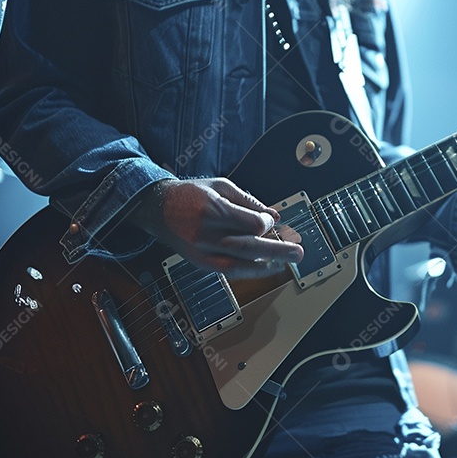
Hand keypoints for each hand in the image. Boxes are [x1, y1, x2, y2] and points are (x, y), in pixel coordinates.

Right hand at [128, 178, 302, 278]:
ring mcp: (202, 251)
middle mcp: (205, 233)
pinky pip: (229, 271)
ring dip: (267, 264)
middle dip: (278, 251)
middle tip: (298, 252)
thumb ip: (250, 201)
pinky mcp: (200, 263)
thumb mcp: (221, 186)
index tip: (271, 222)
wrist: (158, 209)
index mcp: (212, 210)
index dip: (265, 224)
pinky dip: (250, 271)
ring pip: (240, 263)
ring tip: (286, 262)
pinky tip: (266, 267)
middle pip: (249, 247)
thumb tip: (275, 216)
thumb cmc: (191, 194)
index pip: (249, 224)